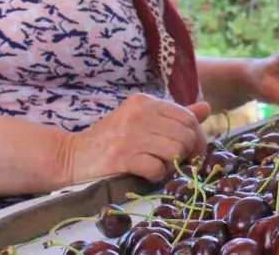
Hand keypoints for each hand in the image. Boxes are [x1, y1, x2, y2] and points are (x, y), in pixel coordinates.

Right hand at [63, 94, 210, 183]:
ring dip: (172, 165)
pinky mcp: (122, 156)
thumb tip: (206, 108)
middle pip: (186, 134)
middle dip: (188, 153)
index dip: (197, 138)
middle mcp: (140, 114)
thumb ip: (174, 115)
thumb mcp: (141, 120)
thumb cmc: (110, 139)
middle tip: (178, 163)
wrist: (72, 156)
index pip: (188, 117)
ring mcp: (131, 135)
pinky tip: (146, 173)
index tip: (192, 152)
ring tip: (159, 166)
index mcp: (145, 102)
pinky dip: (156, 175)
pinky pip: (158, 168)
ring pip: (176, 150)